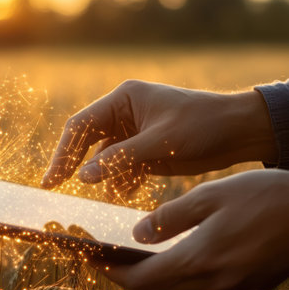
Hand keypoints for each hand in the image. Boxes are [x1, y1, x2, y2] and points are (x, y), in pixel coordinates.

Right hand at [41, 80, 276, 192]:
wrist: (238, 131)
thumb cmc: (203, 125)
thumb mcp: (161, 142)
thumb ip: (121, 158)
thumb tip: (83, 176)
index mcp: (123, 100)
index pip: (81, 125)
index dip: (63, 152)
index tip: (51, 179)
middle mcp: (123, 114)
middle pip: (87, 141)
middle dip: (74, 164)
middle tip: (55, 187)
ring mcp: (133, 133)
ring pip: (105, 158)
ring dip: (106, 175)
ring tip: (118, 188)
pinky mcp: (144, 150)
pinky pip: (122, 166)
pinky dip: (122, 179)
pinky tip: (131, 188)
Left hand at [93, 170, 288, 289]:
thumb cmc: (265, 197)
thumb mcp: (210, 197)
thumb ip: (170, 219)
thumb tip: (138, 235)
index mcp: (201, 260)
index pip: (142, 279)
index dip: (112, 271)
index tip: (92, 260)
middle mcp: (214, 281)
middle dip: (126, 277)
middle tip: (106, 259)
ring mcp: (232, 286)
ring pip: (179, 289)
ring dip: (152, 276)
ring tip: (133, 255)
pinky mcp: (246, 282)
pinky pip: (201, 284)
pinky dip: (178, 273)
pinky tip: (175, 254)